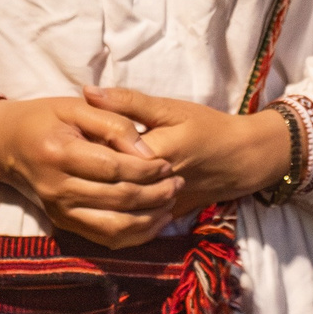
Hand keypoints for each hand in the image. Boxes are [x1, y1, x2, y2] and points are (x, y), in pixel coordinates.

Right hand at [0, 94, 184, 248]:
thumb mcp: (76, 107)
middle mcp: (57, 188)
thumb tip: (146, 152)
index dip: (147, 169)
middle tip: (177, 183)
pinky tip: (154, 221)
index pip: (114, 168)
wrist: (6, 144)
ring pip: (115, 227)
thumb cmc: (44, 119)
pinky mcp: (64, 224)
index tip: (168, 164)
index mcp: (59, 154)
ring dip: (149, 219)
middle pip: (118, 199)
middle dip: (155, 194)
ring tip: (170, 202)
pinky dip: (135, 235)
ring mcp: (59, 211)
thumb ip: (114, 123)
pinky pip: (105, 239)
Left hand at [81, 87, 293, 210]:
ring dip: (97, 195)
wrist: (242, 159)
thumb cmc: (207, 127)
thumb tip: (87, 91)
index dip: (84, 147)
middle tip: (70, 159)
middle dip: (86, 173)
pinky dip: (113, 213)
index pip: (106, 155)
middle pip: (108, 184)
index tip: (70, 136)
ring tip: (82, 177)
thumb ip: (127, 102)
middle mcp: (154, 185)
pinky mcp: (164, 217)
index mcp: (154, 153)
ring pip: (118, 208)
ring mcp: (160, 206)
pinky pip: (133, 222)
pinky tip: (100, 199)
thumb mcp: (170, 108)